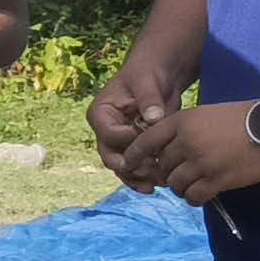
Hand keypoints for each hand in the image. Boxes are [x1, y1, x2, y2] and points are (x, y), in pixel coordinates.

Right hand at [90, 53, 188, 183]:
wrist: (159, 77)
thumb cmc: (148, 74)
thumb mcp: (147, 82)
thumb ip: (149, 99)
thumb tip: (153, 118)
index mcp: (100, 113)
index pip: (109, 134)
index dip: (128, 140)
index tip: (150, 139)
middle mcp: (105, 130)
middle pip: (110, 155)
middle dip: (128, 165)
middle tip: (149, 170)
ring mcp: (118, 142)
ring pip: (121, 166)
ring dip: (135, 177)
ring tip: (153, 186)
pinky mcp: (133, 148)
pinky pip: (133, 167)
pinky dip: (142, 177)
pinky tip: (155, 186)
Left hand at [123, 99, 259, 206]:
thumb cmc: (242, 118)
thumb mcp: (206, 114)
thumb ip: (184, 131)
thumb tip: (165, 152)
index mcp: (182, 122)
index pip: (146, 141)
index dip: (133, 155)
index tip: (128, 164)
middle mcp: (186, 142)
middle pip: (161, 166)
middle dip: (165, 174)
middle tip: (177, 176)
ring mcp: (201, 162)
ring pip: (175, 184)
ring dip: (180, 187)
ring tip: (191, 185)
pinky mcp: (217, 179)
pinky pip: (193, 196)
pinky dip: (193, 198)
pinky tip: (200, 195)